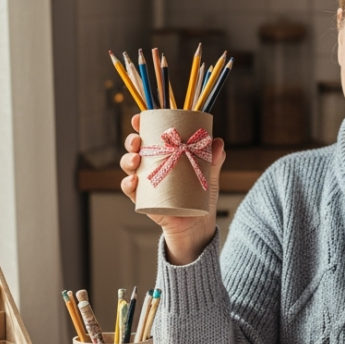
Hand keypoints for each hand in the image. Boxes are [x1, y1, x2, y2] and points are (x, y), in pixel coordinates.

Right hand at [120, 113, 226, 265]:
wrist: (197, 224)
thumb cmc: (201, 196)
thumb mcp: (209, 176)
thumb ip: (213, 160)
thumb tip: (217, 142)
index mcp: (165, 153)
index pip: (150, 135)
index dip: (141, 125)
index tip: (139, 118)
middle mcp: (151, 165)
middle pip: (135, 148)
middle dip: (131, 141)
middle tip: (137, 142)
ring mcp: (145, 182)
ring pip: (129, 166)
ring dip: (127, 160)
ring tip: (135, 160)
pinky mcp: (143, 199)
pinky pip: (130, 190)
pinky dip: (128, 184)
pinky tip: (133, 182)